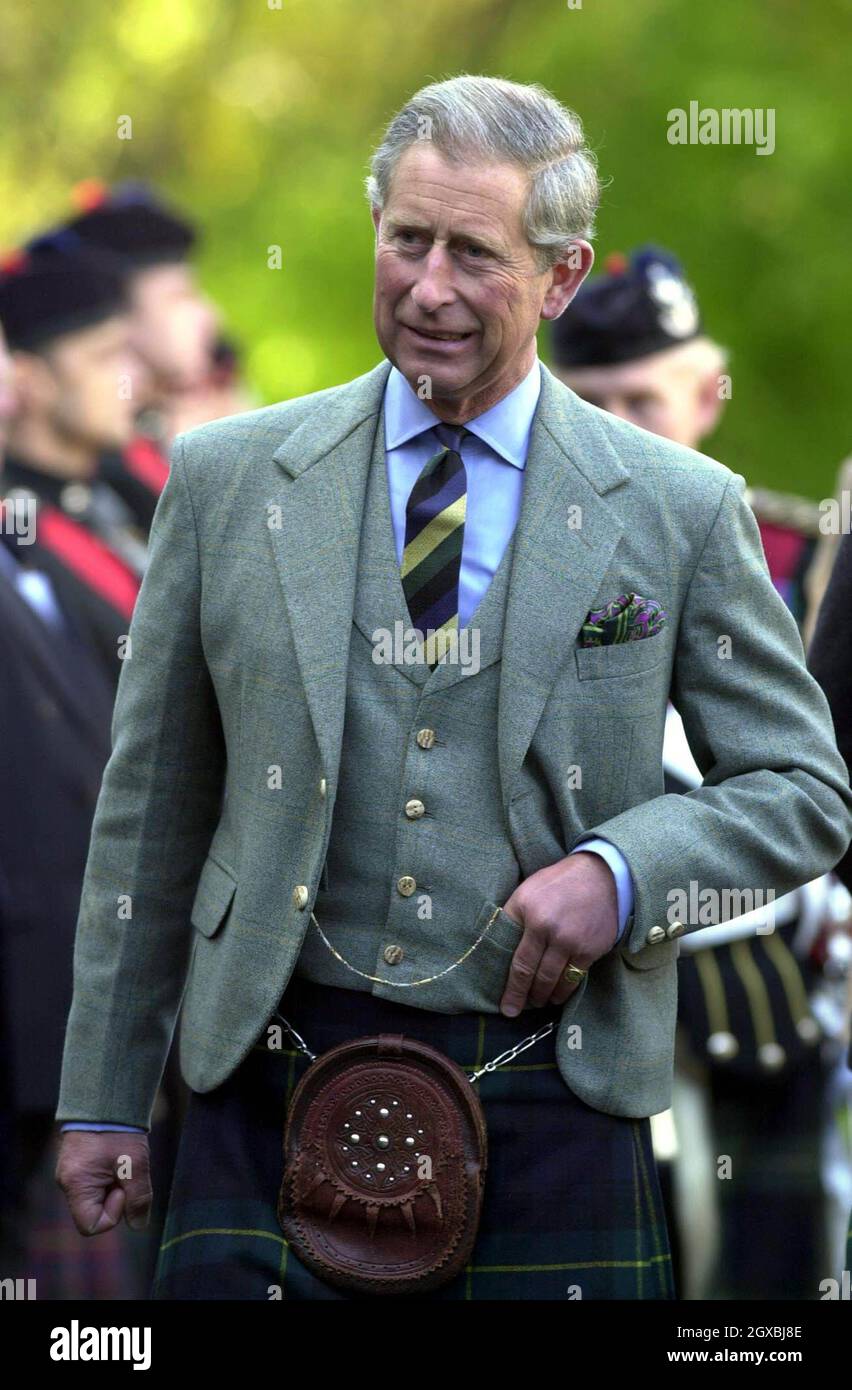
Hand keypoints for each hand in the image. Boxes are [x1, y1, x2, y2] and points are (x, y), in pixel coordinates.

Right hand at [55, 1131, 152, 1235]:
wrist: (105, 1097)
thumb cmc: (119, 1130)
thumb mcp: (136, 1164)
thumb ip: (138, 1198)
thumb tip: (138, 1226)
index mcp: (76, 1185)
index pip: (91, 1226)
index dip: (113, 1214)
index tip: (122, 1188)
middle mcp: (66, 1182)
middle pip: (93, 1211)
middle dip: (115, 1197)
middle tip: (124, 1171)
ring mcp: (69, 1173)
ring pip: (95, 1197)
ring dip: (113, 1185)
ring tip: (121, 1161)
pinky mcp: (76, 1165)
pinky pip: (94, 1183)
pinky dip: (109, 1176)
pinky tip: (116, 1158)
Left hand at [497, 851, 618, 1015]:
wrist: (600, 875)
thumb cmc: (557, 884)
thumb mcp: (527, 891)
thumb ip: (513, 917)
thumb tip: (497, 946)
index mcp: (528, 911)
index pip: (516, 959)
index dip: (511, 988)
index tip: (506, 1007)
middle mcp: (548, 928)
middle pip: (533, 974)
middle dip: (525, 997)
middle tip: (518, 1010)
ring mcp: (571, 940)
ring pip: (553, 980)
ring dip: (544, 996)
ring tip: (538, 1002)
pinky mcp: (591, 949)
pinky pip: (574, 978)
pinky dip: (564, 990)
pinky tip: (557, 995)